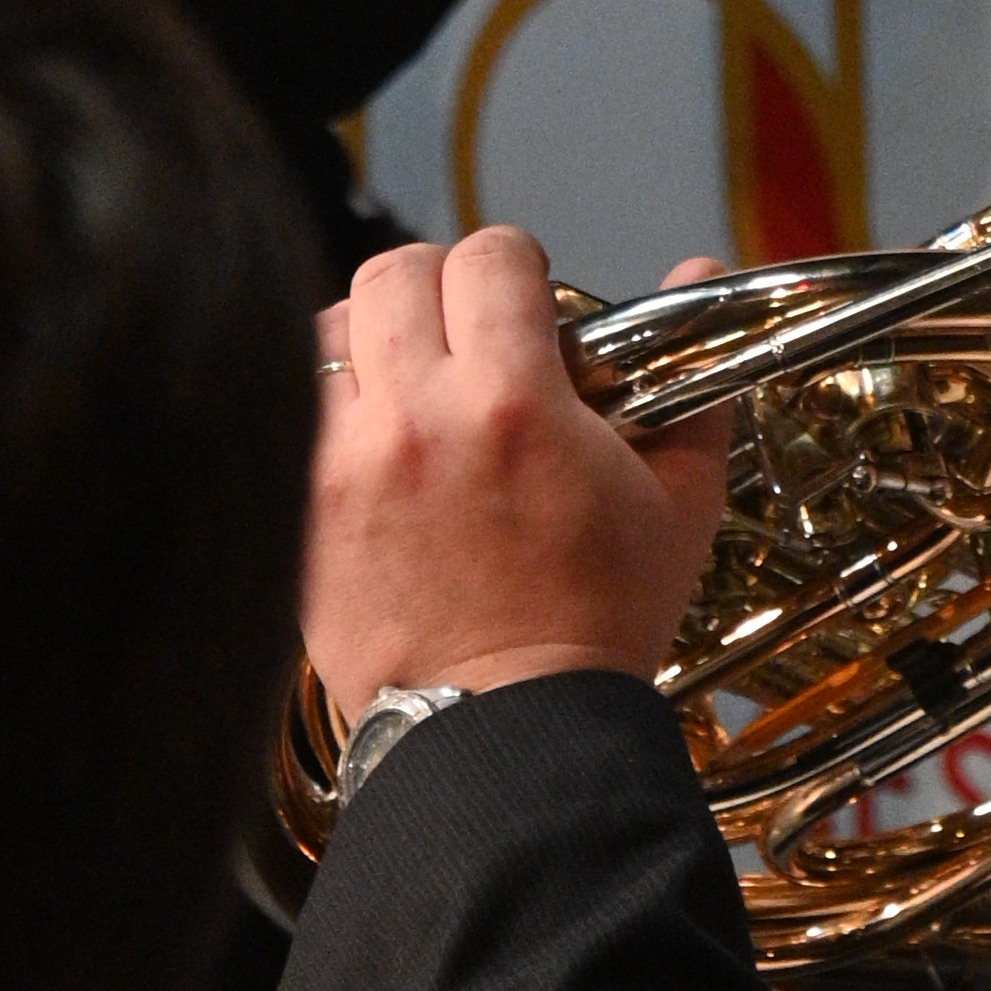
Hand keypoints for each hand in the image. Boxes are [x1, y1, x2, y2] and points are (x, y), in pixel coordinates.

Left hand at [303, 226, 732, 716]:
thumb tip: (700, 266)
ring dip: (372, 339)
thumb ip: (690, 379)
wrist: (508, 734)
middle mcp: (421, 416)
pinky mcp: (303, 508)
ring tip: (407, 383)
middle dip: (438, 287)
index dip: (517, 267)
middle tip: (464, 333)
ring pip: (331, 326)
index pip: (492, 255)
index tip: (527, 302)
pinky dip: (325, 404)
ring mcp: (348, 462)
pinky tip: (366, 437)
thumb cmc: (600, 623)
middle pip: (397, 270)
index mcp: (517, 402)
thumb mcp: (679, 505)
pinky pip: (291, 406)